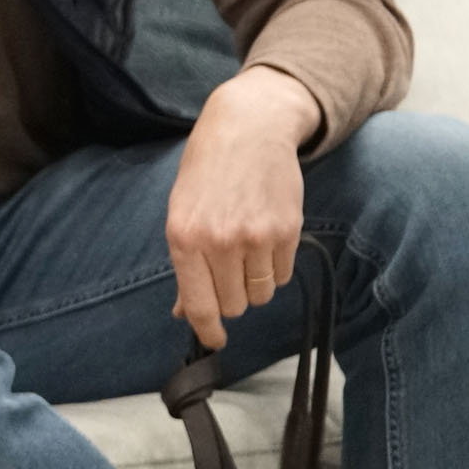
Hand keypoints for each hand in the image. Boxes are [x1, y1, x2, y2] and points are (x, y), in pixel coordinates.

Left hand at [164, 66, 319, 350]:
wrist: (248, 127)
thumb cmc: (208, 171)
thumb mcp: (181, 213)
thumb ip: (185, 266)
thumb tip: (184, 312)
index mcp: (184, 238)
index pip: (199, 306)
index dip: (208, 331)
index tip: (214, 340)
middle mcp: (219, 241)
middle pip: (233, 305)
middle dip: (231, 298)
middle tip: (228, 272)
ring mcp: (256, 237)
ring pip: (261, 295)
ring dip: (254, 283)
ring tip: (246, 250)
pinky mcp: (287, 231)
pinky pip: (282, 276)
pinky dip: (274, 268)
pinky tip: (264, 239)